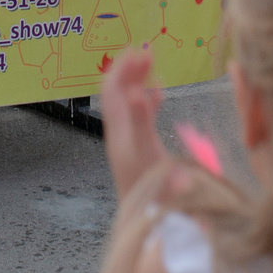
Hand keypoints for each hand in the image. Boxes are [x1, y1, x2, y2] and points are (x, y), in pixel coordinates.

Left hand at [99, 46, 170, 197]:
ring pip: (128, 105)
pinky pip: (139, 118)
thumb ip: (142, 121)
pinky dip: (147, 100)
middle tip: (147, 53)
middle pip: (118, 94)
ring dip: (137, 83)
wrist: (152, 222)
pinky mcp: (139, 150)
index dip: (122, 68)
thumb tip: (136, 91)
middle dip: (130, 71)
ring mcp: (129, 142)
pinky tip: (159, 94)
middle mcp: (120, 134)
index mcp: (119, 131)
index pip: (113, 90)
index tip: (138, 50)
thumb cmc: (153, 188)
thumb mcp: (147, 151)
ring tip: (152, 65)